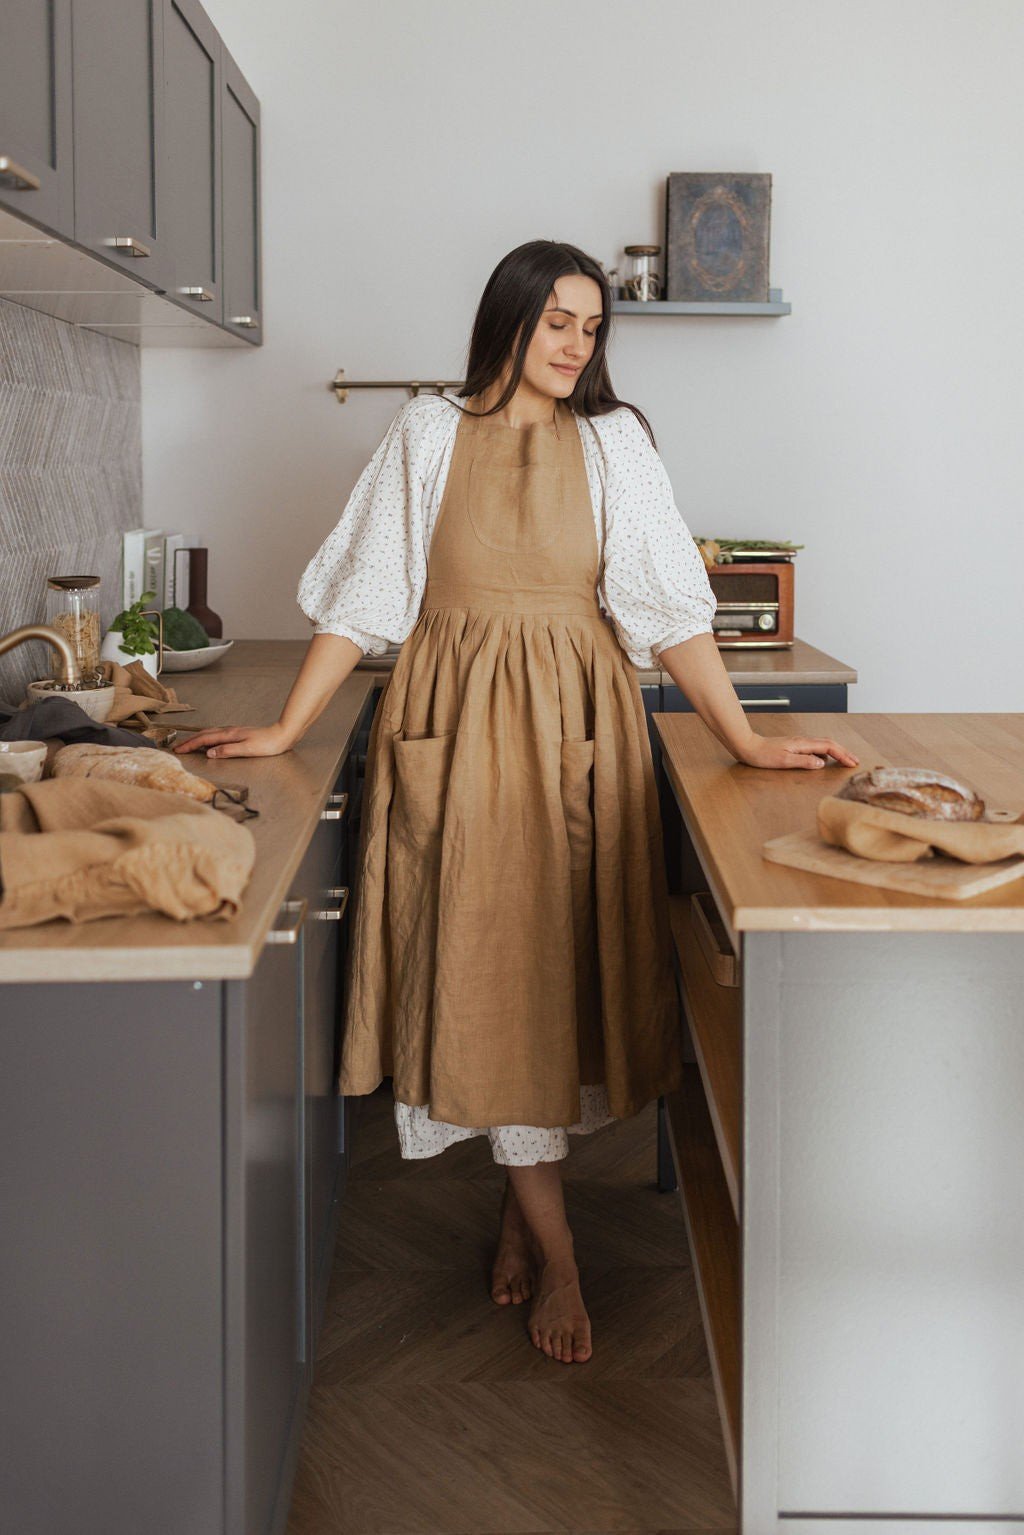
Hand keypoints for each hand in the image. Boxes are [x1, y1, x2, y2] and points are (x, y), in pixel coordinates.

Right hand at [173, 723, 293, 759]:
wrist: (283, 735)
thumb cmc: (268, 744)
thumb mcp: (247, 750)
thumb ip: (228, 750)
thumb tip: (209, 753)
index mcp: (229, 735)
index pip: (204, 740)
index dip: (190, 744)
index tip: (178, 749)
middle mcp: (230, 731)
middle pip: (204, 734)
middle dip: (190, 741)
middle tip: (178, 747)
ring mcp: (234, 732)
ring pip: (210, 733)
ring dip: (198, 738)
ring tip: (189, 744)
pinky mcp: (239, 734)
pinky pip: (217, 735)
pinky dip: (208, 738)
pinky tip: (210, 742)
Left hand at [737, 733, 859, 770]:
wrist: (747, 746)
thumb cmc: (763, 755)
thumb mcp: (783, 761)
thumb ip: (803, 762)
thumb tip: (821, 764)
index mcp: (803, 744)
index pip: (829, 747)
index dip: (842, 755)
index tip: (852, 763)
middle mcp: (803, 741)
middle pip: (829, 743)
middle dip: (844, 752)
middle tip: (855, 761)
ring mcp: (799, 743)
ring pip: (823, 745)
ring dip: (836, 752)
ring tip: (845, 760)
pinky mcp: (794, 746)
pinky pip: (815, 748)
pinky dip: (825, 753)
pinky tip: (825, 760)